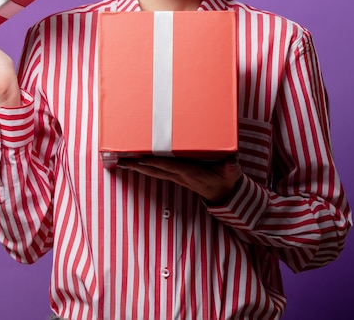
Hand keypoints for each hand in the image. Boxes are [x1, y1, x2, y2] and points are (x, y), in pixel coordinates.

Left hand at [118, 155, 242, 204]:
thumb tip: (232, 160)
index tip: (141, 158)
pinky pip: (158, 171)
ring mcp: (177, 177)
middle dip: (138, 166)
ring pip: (154, 172)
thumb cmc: (226, 180)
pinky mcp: (177, 176)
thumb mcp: (231, 173)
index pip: (170, 166)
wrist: (224, 195)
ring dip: (138, 167)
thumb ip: (231, 166)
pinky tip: (137, 164)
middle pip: (155, 170)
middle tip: (121, 161)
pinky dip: (146, 167)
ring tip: (123, 162)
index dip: (155, 162)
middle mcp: (180, 176)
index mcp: (191, 172)